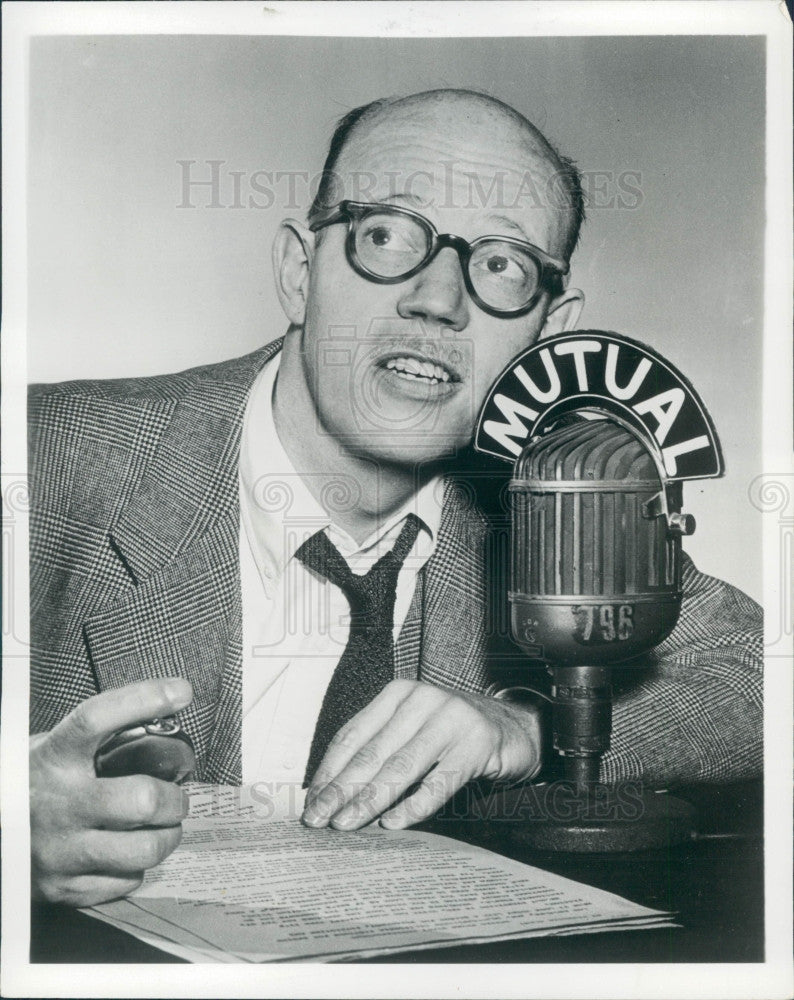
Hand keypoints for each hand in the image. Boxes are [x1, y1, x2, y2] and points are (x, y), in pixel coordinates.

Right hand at [30, 677, 192, 906]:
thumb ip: (95, 736)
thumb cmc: (31, 786)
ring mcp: (60, 850)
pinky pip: (127, 880)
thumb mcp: (51, 750)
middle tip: (177, 796)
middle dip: (175, 799)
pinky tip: (128, 852)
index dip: (142, 700)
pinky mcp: (64, 887)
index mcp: (53, 758)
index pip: (96, 719)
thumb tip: (160, 709)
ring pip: (144, 848)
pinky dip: (138, 867)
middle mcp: (57, 803)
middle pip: (142, 799)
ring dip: (168, 836)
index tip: (179, 691)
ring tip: (164, 826)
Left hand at [301, 680, 541, 831]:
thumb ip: (378, 749)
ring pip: (401, 767)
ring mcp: (451, 719)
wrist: (514, 727)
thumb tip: (330, 791)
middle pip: (372, 752)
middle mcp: (422, 700)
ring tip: (347, 824)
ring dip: (369, 800)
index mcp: (398, 694)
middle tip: (319, 820)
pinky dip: (413, 806)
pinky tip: (393, 823)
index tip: (311, 801)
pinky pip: (438, 782)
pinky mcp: (475, 744)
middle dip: (341, 790)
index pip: (354, 734)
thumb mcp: (411, 729)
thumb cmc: (452, 733)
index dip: (329, 770)